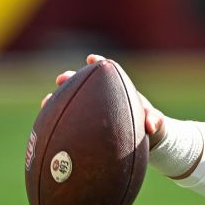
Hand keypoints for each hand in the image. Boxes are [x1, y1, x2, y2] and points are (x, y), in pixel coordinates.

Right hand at [41, 53, 165, 142]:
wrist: (147, 144)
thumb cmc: (152, 129)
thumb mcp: (157, 125)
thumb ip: (156, 122)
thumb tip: (150, 125)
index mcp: (119, 92)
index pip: (108, 73)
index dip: (99, 64)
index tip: (92, 60)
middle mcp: (103, 99)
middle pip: (84, 84)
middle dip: (71, 79)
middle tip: (61, 79)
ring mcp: (93, 112)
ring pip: (73, 103)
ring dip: (58, 100)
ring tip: (46, 101)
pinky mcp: (86, 126)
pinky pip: (71, 123)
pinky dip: (60, 123)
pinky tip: (46, 128)